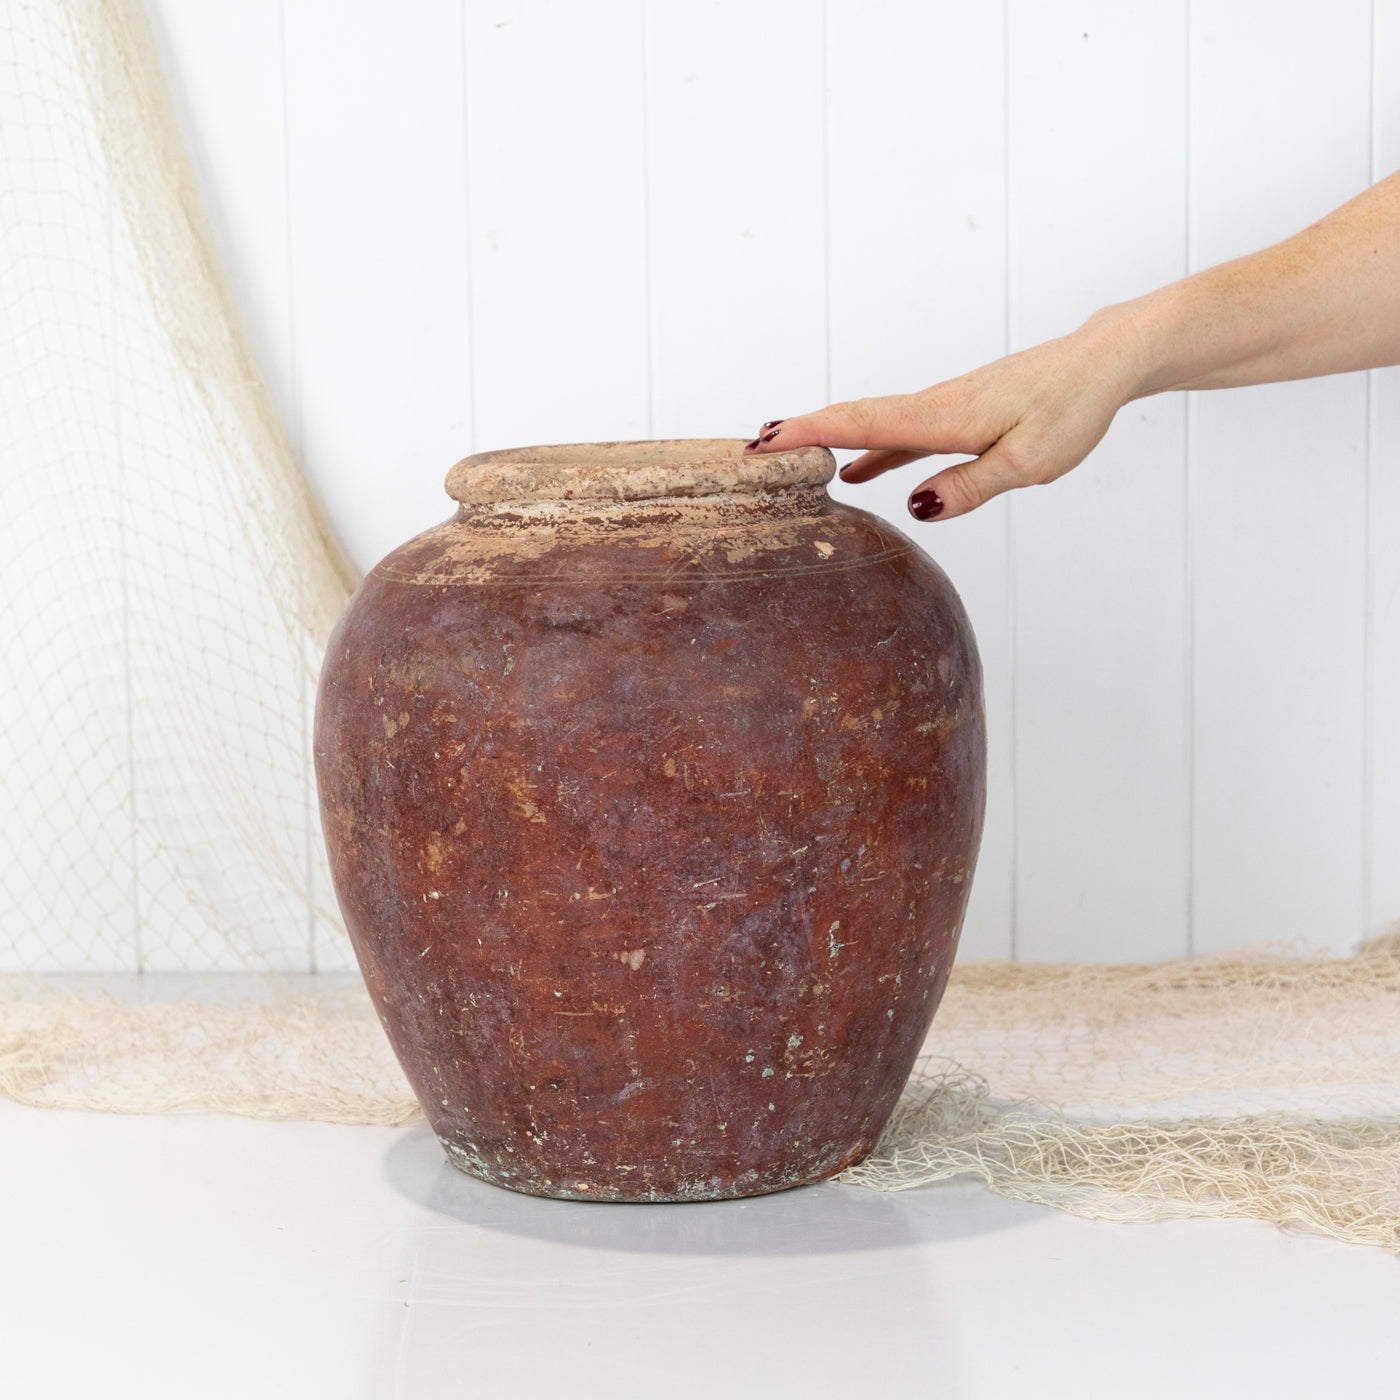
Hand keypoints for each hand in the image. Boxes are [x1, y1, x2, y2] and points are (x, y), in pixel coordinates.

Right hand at [743, 319, 1141, 520]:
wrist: (1103, 362)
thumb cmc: (1072, 410)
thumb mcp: (1029, 463)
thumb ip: (971, 486)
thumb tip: (913, 507)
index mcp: (944, 418)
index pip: (860, 425)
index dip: (808, 434)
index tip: (761, 445)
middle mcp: (933, 406)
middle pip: (853, 418)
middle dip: (800, 433)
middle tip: (749, 451)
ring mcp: (942, 407)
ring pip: (871, 422)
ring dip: (827, 437)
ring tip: (784, 457)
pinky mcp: (956, 413)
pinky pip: (897, 430)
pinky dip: (866, 444)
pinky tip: (858, 472)